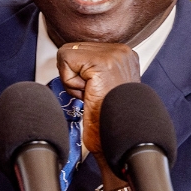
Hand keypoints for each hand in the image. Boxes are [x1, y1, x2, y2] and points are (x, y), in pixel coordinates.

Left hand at [56, 42, 139, 157]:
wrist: (122, 140)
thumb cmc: (111, 121)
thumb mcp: (104, 87)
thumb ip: (93, 71)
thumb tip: (76, 65)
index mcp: (124, 56)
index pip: (82, 50)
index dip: (80, 74)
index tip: (96, 91)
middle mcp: (122, 51)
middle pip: (73, 50)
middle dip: (76, 76)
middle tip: (94, 94)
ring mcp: (114, 54)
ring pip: (67, 55)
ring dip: (73, 81)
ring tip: (93, 94)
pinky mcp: (102, 62)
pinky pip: (65, 60)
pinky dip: (70, 82)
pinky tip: (89, 93)